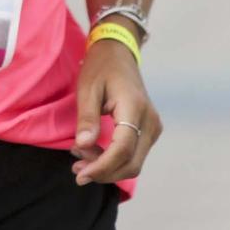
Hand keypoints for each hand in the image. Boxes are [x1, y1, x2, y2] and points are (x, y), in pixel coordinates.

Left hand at [72, 39, 161, 185]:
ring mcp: (153, 127)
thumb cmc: (101, 68)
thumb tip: (83, 145)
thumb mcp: (87, 89)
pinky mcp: (150, 131)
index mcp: (134, 107)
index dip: (102, 166)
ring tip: (81, 159)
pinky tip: (94, 154)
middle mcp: (150, 121)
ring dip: (107, 169)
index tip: (80, 174)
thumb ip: (87, 118)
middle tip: (76, 167)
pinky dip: (114, 161)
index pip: (123, 149)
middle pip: (131, 163)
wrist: (119, 54)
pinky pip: (134, 156)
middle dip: (103, 172)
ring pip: (133, 164)